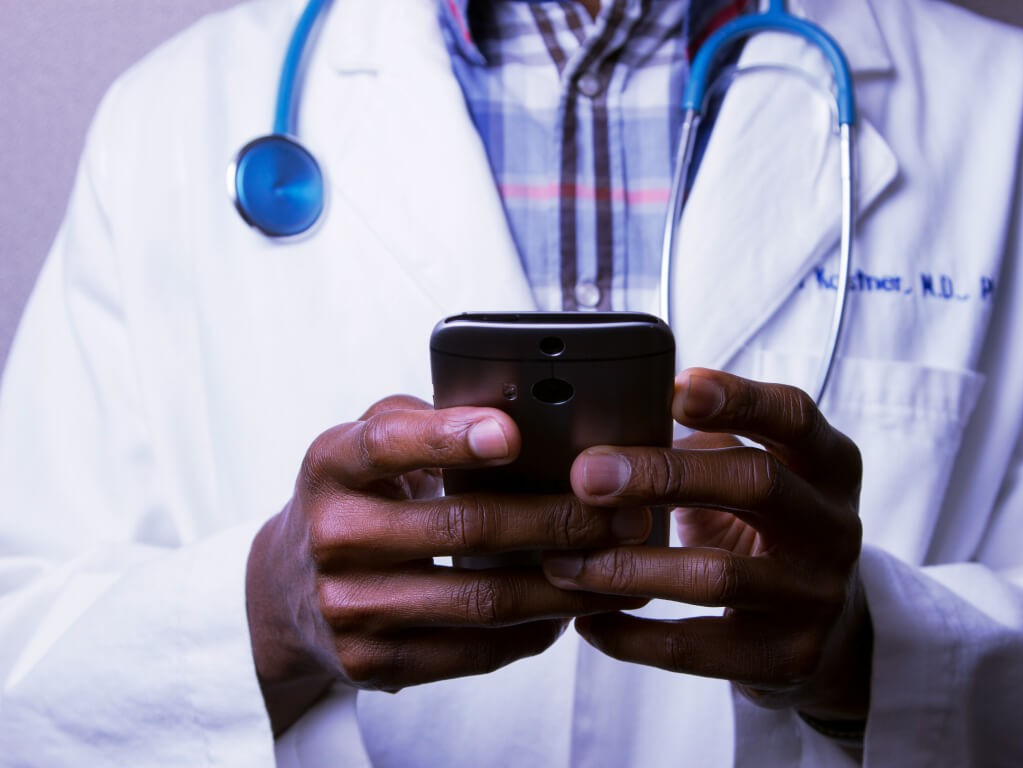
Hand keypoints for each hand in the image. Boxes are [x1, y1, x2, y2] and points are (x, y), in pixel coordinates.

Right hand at [246, 396, 648, 733]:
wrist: (282, 593)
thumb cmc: (352, 500)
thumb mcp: (363, 445)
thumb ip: (425, 420)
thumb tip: (520, 410)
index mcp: (332, 465)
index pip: (389, 444)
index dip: (450, 437)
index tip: (512, 433)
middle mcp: (335, 536)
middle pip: (464, 527)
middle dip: (559, 519)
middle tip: (625, 512)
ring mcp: (351, 608)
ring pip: (482, 600)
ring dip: (566, 585)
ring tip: (621, 566)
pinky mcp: (373, 663)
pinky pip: (474, 651)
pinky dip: (534, 631)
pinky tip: (572, 608)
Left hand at [540, 368, 869, 721]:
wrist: (828, 629)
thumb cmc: (766, 528)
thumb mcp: (756, 475)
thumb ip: (703, 445)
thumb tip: (606, 421)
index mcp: (828, 464)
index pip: (793, 416)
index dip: (738, 399)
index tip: (675, 388)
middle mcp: (834, 526)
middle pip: (756, 483)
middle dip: (663, 474)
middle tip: (586, 475)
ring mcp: (816, 596)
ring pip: (716, 575)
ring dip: (627, 566)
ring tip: (564, 561)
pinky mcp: (787, 658)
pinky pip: (695, 649)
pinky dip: (630, 635)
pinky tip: (587, 619)